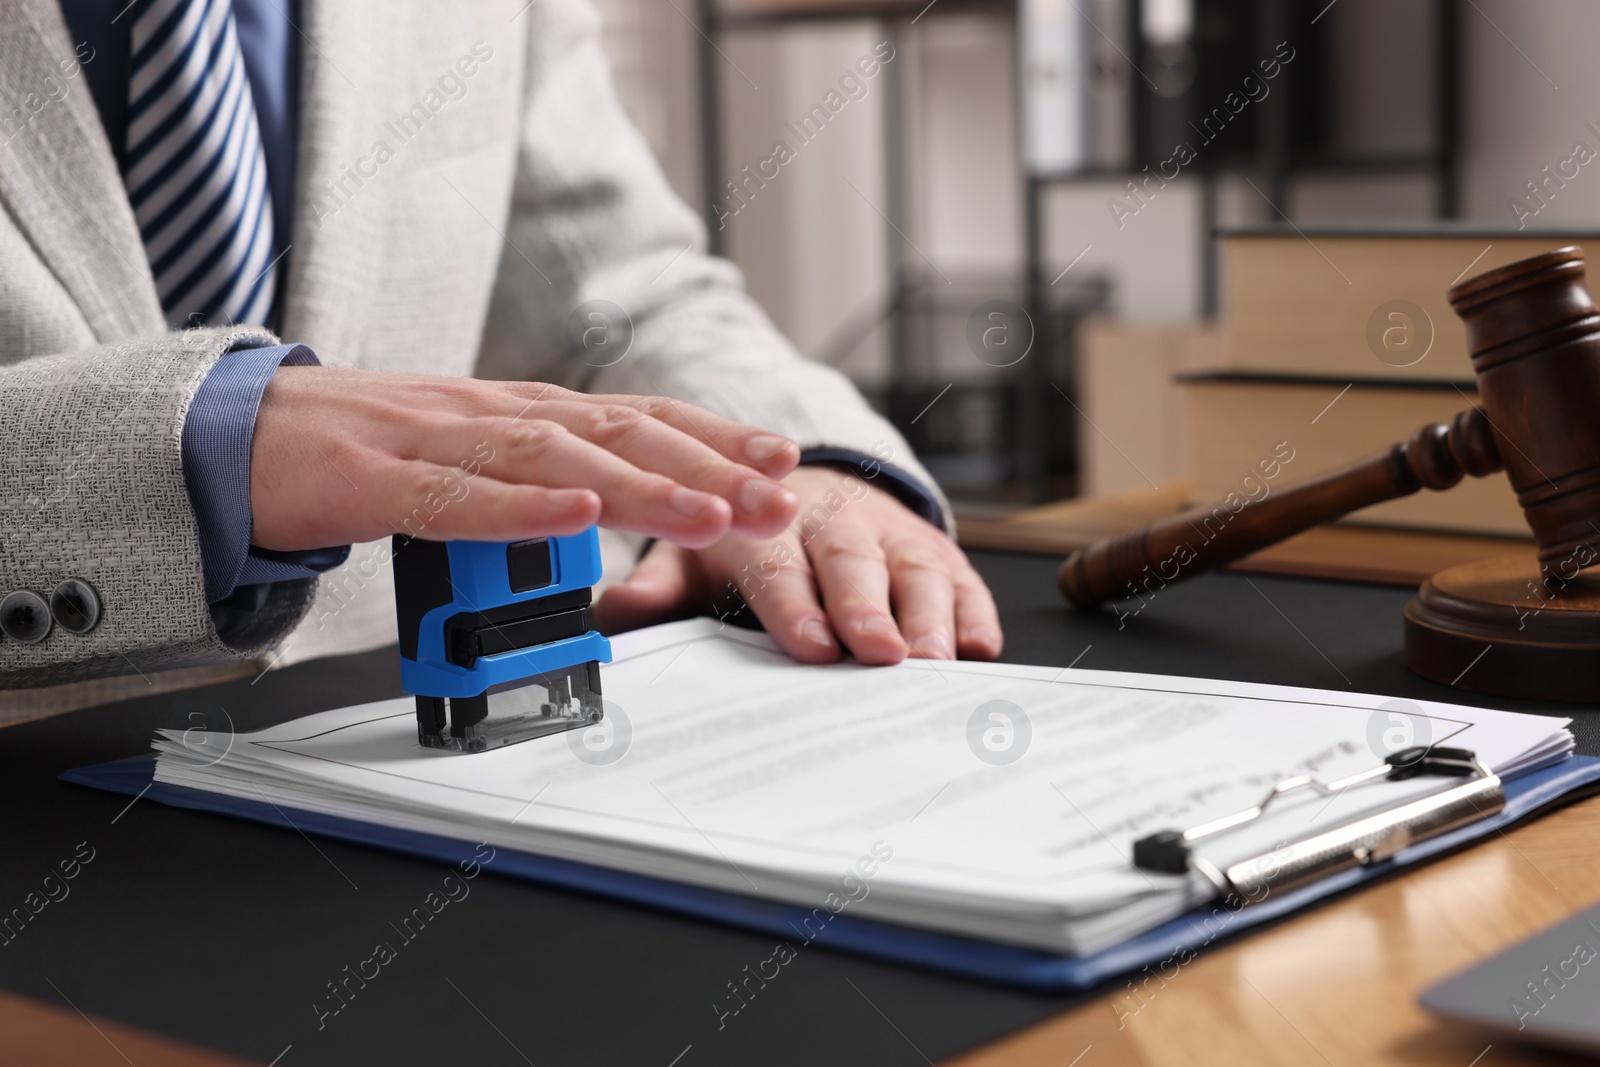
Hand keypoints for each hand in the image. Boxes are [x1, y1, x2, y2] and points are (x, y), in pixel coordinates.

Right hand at [249, 368, 800, 550]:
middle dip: (708, 467)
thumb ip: (539, 480)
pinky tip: (579, 516)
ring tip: (710, 513)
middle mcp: (492, 414)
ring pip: (555, 459)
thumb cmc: (360, 449)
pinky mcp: (375, 479)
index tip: (782, 460)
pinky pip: (456, 497)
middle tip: (778, 497)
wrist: (234, 432)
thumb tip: (616, 510)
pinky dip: (522, 506)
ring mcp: (434, 441)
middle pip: (617, 433)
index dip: (714, 435)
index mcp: (519, 413)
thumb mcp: (471, 461)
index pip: (636, 416)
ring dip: (641, 486)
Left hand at [596, 466, 1002, 663]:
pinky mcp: (935, 550)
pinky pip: (963, 579)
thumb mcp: (694, 554)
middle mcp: (835, 524)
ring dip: (930, 615)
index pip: (780, 566)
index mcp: (769, 525)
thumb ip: (659, 588)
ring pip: (915, 570)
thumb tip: (613, 614)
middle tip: (880, 652)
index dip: (797, 606)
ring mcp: (891, 535)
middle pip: (854, 565)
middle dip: (869, 608)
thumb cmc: (747, 536)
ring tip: (937, 659)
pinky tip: (980, 646)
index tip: (811, 644)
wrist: (805, 481)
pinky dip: (975, 611)